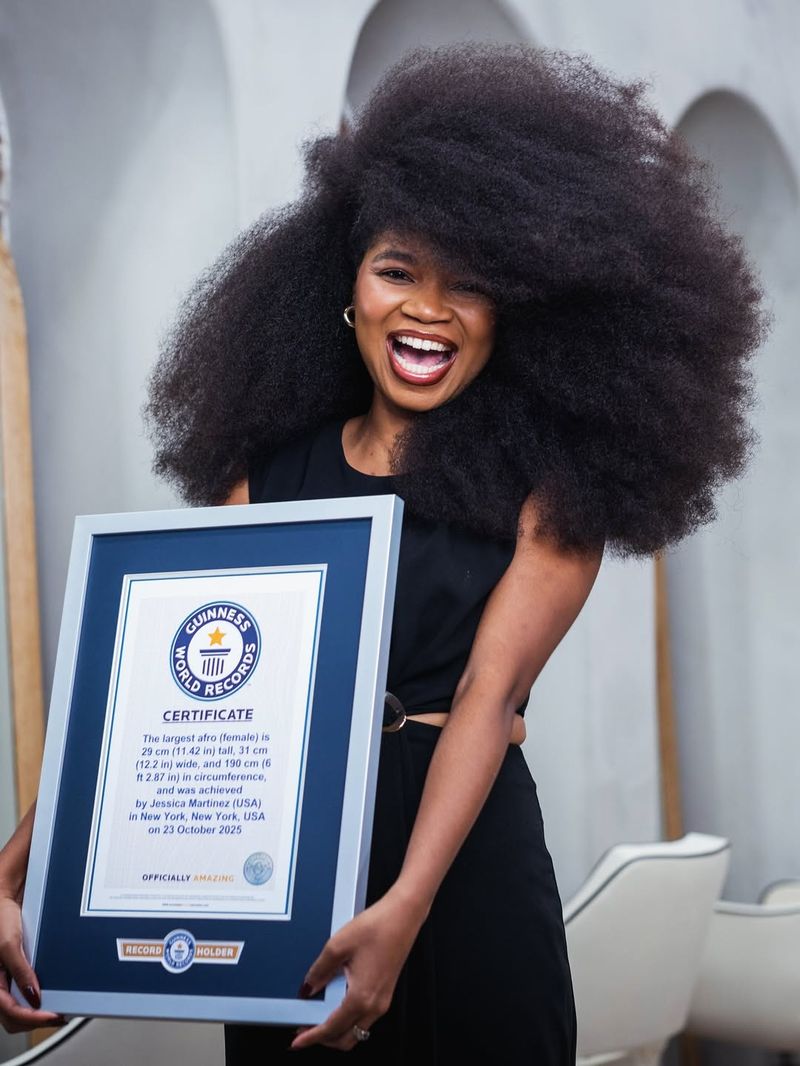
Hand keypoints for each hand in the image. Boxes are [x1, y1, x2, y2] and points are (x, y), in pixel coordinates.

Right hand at [0, 896, 62, 1032]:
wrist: (7, 899)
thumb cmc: (0, 918)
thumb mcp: (8, 944)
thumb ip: (20, 971)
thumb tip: (34, 998)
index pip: (10, 1012)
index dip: (32, 1018)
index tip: (54, 1016)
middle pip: (15, 1017)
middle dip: (37, 1020)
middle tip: (60, 1016)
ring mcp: (8, 981)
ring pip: (21, 1008)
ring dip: (39, 1011)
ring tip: (59, 1007)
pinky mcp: (18, 972)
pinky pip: (27, 992)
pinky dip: (40, 997)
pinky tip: (52, 993)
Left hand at [290, 888, 427, 1051]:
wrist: (403, 915)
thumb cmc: (377, 927)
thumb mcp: (337, 946)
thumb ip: (319, 971)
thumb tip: (307, 988)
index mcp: (361, 997)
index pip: (331, 1029)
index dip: (311, 1037)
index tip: (297, 1042)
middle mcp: (375, 1005)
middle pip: (345, 1039)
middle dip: (324, 1039)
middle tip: (305, 1029)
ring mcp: (382, 1001)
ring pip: (356, 1030)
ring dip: (337, 1030)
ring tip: (319, 1016)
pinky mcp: (385, 993)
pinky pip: (364, 1017)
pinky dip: (348, 1019)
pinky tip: (337, 1002)